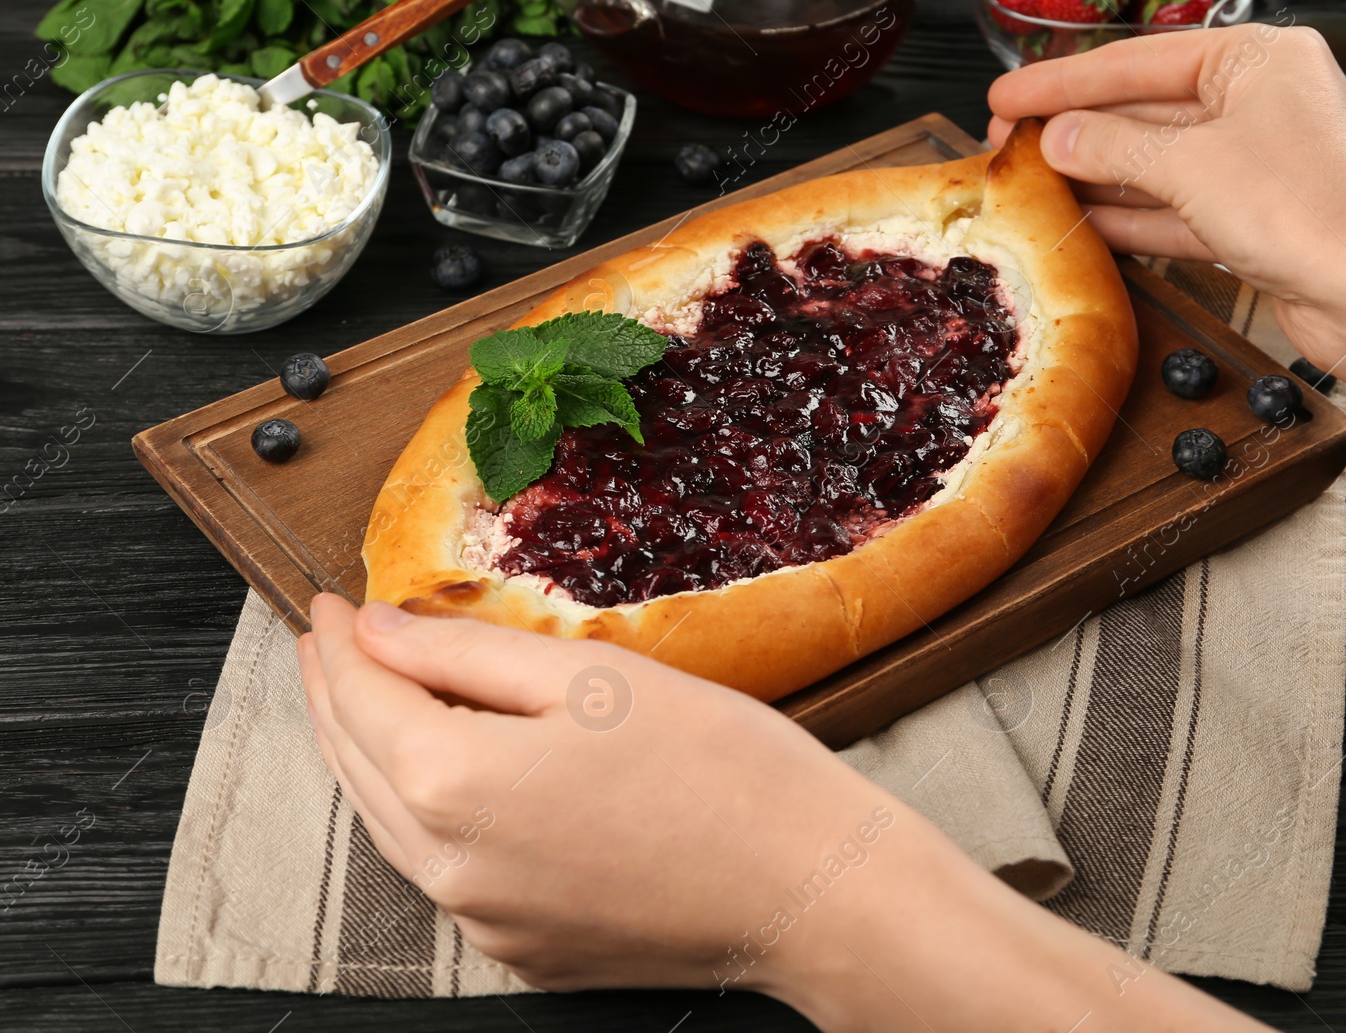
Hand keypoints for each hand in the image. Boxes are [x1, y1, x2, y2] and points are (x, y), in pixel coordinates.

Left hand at [297, 594, 927, 995]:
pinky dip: (426, 816)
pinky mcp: (522, 951)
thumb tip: (374, 632)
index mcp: (456, 785)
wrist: (810, 887)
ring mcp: (484, 922)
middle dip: (335, 697)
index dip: (337, 644)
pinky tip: (448, 777)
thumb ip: (464, 651)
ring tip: (368, 700)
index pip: (361, 697)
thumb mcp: (590, 676)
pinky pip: (445, 872)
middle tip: (328, 644)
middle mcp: (450, 869)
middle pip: (357, 766)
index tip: (326, 605)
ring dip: (370, 758)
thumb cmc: (718, 765)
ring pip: (391, 825)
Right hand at [987, 24, 1345, 374]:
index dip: (1063, 82)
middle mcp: (1262, 103)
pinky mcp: (1257, 220)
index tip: (1007, 98)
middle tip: (1009, 142)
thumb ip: (1113, 146)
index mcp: (1258, 59)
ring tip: (1032, 184)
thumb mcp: (1189, 164)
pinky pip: (1177, 208)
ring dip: (1095, 176)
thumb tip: (1059, 138)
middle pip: (1147, 110)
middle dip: (1077, 130)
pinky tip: (1080, 223)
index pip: (1138, 62)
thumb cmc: (1304, 210)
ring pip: (1158, 163)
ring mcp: (1260, 164)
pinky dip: (1131, 216)